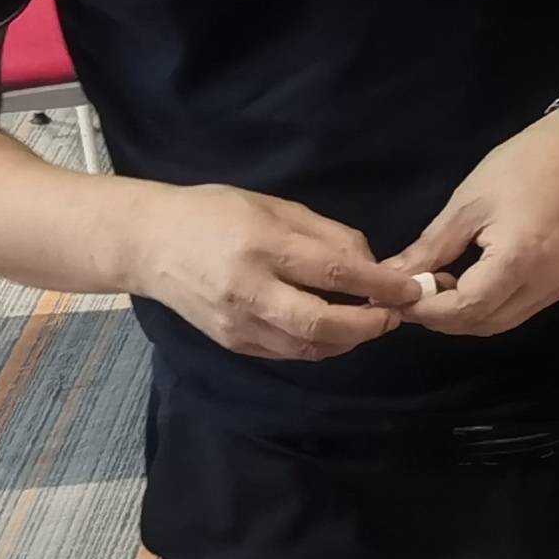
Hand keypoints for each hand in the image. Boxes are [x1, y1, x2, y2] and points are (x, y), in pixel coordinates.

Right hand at [121, 184, 418, 359]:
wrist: (146, 243)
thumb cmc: (213, 213)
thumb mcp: (273, 206)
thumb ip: (327, 235)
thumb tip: (373, 265)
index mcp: (262, 245)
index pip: (334, 273)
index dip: (381, 286)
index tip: (411, 290)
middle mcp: (248, 290)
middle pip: (321, 323)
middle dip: (369, 325)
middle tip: (394, 315)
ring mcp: (237, 323)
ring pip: (308, 347)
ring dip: (349, 340)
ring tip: (370, 322)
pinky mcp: (231, 343)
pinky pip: (288, 352)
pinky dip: (320, 345)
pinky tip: (334, 330)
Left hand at [382, 111, 558, 338]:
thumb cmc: (522, 166)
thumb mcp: (468, 203)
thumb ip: (431, 247)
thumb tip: (392, 275)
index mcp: (518, 258)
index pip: (466, 307)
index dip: (428, 310)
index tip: (399, 297)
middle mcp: (542, 284)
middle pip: (483, 324)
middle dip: (442, 317)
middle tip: (412, 293)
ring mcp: (556, 288)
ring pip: (499, 323)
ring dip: (464, 316)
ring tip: (439, 287)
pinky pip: (516, 312)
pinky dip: (487, 308)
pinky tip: (469, 283)